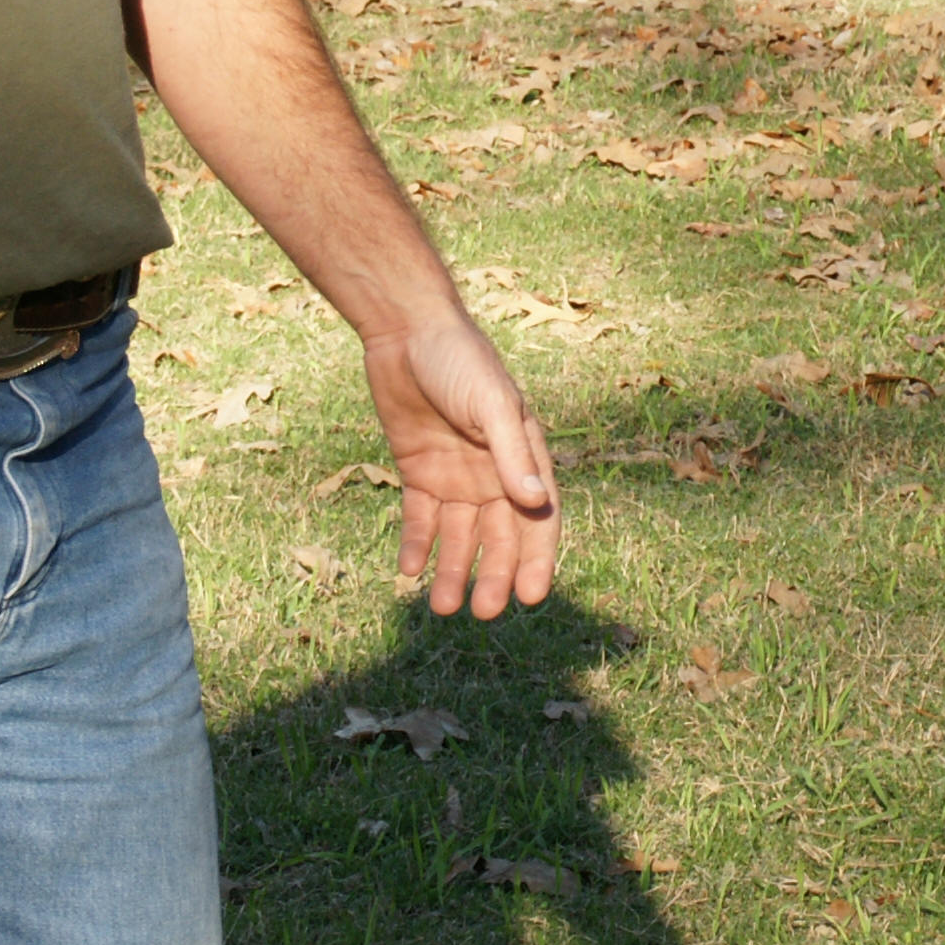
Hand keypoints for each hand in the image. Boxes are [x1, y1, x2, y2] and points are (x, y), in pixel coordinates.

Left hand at [362, 309, 559, 616]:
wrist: (406, 332)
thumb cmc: (460, 360)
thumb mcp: (489, 405)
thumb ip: (512, 454)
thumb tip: (536, 502)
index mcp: (523, 456)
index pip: (538, 518)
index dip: (537, 559)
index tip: (530, 597)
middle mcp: (493, 472)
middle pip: (498, 536)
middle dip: (492, 575)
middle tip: (481, 612)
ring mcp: (455, 475)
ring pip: (458, 536)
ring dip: (453, 570)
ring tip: (442, 606)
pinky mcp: (419, 472)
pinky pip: (420, 519)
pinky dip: (416, 545)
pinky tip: (409, 571)